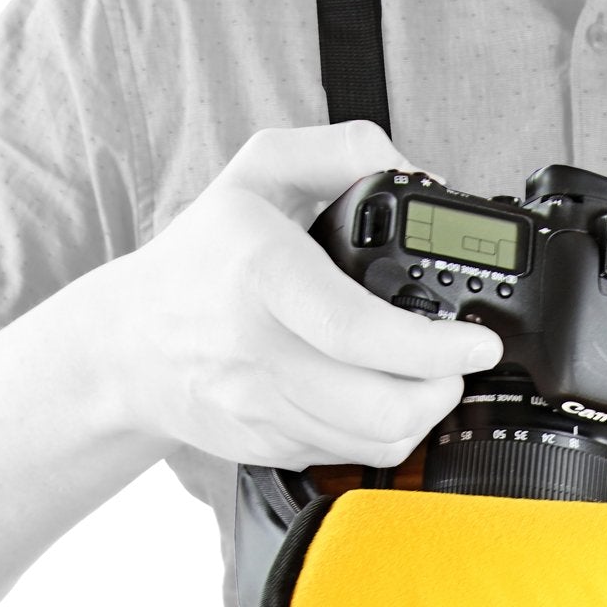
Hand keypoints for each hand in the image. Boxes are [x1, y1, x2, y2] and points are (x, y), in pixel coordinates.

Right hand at [88, 122, 502, 467]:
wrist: (129, 343)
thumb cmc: (201, 256)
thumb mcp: (259, 172)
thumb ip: (340, 151)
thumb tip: (419, 173)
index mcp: (263, 274)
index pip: (358, 329)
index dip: (431, 347)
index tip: (478, 342)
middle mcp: (259, 349)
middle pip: (379, 402)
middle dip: (443, 388)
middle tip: (460, 362)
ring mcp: (262, 407)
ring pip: (373, 439)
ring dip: (423, 414)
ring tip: (433, 380)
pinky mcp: (268, 446)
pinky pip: (349, 454)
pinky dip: (384, 433)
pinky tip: (386, 399)